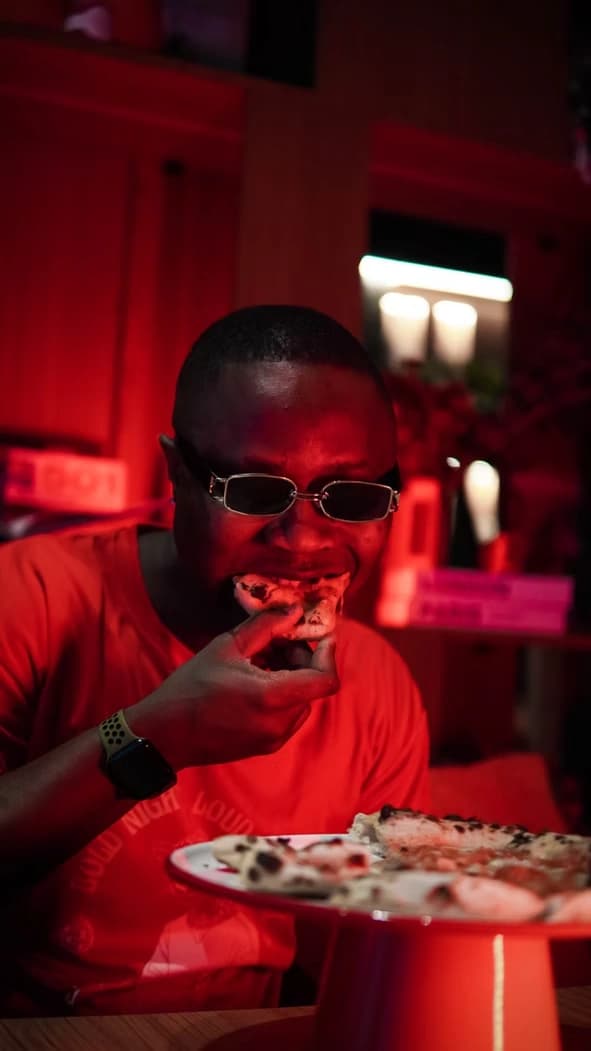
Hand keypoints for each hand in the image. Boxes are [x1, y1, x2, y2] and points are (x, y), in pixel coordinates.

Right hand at [128, 605, 338, 768]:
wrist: (163, 735)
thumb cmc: (190, 687)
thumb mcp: (227, 646)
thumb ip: (266, 626)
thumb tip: (295, 612)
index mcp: (271, 697)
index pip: (325, 679)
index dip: (328, 654)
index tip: (320, 634)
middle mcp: (279, 723)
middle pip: (312, 686)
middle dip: (302, 659)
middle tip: (277, 640)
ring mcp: (274, 739)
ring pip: (301, 700)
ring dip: (291, 677)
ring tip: (261, 660)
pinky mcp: (266, 746)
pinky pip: (287, 715)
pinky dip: (282, 695)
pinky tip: (255, 680)